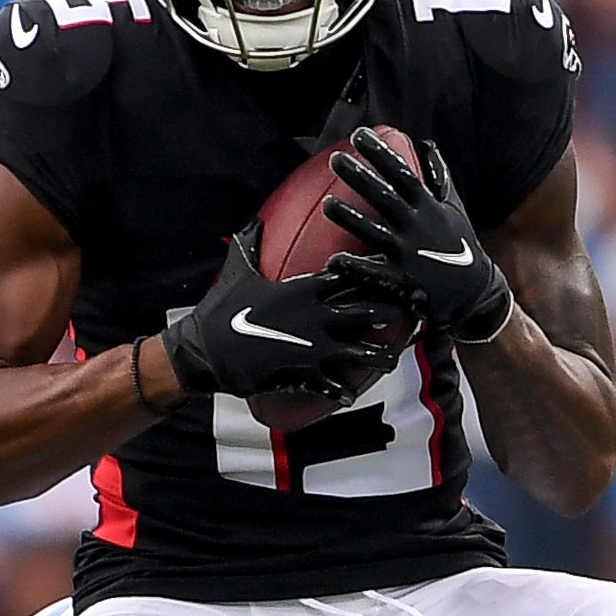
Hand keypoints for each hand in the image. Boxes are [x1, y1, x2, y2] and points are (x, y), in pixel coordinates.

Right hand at [162, 226, 406, 405]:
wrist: (204, 349)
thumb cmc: (221, 307)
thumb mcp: (237, 269)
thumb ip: (252, 243)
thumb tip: (255, 221)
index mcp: (305, 288)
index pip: (351, 273)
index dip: (376, 270)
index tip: (397, 267)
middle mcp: (317, 317)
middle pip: (369, 311)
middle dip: (392, 312)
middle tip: (410, 313)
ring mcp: (314, 348)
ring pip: (363, 353)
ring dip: (380, 356)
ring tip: (392, 359)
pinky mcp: (304, 375)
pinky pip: (334, 385)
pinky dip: (344, 391)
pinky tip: (350, 395)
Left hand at [325, 128, 513, 343]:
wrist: (475, 293)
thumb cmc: (460, 246)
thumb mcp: (454, 208)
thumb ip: (439, 176)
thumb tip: (427, 145)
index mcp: (428, 207)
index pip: (402, 173)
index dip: (380, 154)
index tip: (359, 136)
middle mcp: (418, 227)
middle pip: (385, 197)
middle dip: (360, 177)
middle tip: (335, 159)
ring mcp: (409, 254)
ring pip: (375, 233)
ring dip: (351, 218)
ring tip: (327, 205)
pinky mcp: (403, 281)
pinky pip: (374, 273)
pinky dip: (355, 267)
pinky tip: (333, 261)